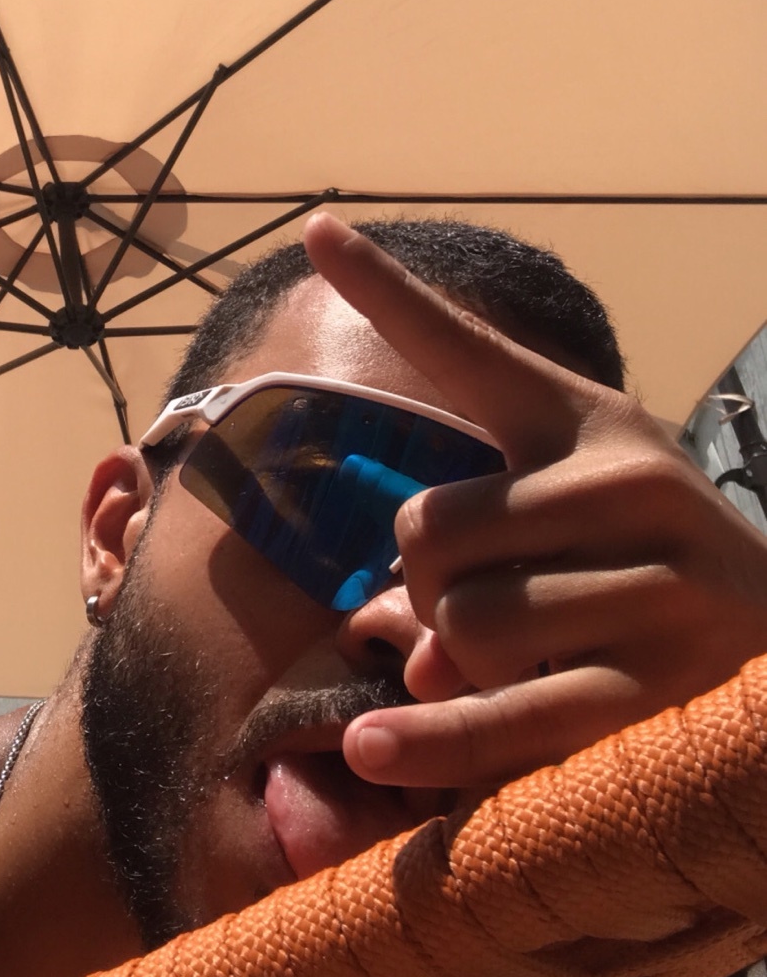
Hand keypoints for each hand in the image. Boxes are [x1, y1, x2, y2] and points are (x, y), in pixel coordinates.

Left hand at [303, 213, 766, 787]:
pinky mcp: (661, 684)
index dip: (387, 291)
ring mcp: (654, 582)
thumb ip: (470, 558)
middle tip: (469, 606)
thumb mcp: (572, 521)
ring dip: (459, 662)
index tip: (316, 228)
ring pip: (466, 624)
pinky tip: (375, 747)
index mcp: (588, 422)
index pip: (469, 353)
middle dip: (420, 584)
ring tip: (520, 661)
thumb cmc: (648, 566)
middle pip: (431, 531)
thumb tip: (401, 651)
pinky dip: (439, 739)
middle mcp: (626, 482)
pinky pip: (517, 715)